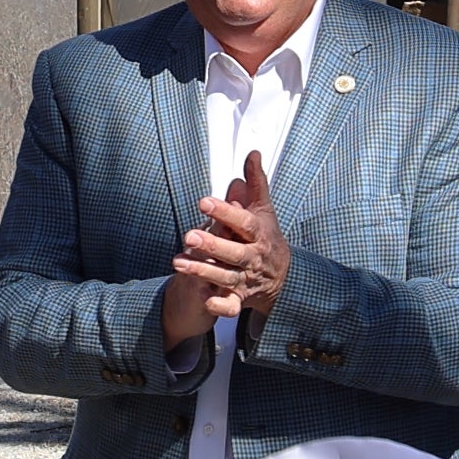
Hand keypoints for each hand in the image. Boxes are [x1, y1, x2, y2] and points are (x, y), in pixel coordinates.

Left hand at [156, 150, 288, 354]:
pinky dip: (219, 305)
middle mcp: (253, 257)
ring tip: (177, 263)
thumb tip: (252, 152)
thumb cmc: (265, 236)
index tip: (203, 202)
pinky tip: (203, 300)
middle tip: (188, 236)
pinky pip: (231, 305)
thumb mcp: (263, 209)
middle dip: (212, 245)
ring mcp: (247, 279)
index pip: (243, 222)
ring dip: (203, 272)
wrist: (281, 276)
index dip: (225, 212)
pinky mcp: (240, 299)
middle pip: (235, 253)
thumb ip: (256, 182)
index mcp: (259, 234)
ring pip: (226, 277)